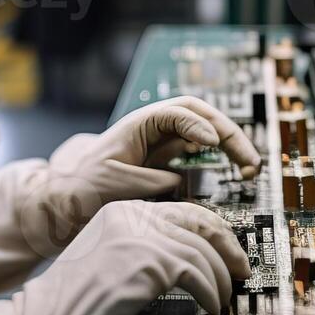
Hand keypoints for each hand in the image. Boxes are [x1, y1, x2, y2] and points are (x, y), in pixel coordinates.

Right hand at [0, 200, 250, 314]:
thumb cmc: (69, 305)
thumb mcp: (107, 261)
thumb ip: (140, 249)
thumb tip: (189, 260)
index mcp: (120, 210)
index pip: (183, 210)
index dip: (214, 232)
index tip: (229, 254)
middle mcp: (129, 216)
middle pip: (201, 222)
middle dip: (228, 249)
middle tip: (241, 272)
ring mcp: (136, 237)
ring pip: (202, 251)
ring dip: (220, 280)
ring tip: (222, 301)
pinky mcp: (144, 265)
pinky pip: (196, 274)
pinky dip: (210, 293)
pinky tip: (209, 308)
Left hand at [29, 97, 260, 234]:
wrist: (65, 203)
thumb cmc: (83, 191)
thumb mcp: (117, 186)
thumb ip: (154, 181)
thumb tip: (183, 181)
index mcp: (138, 125)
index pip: (177, 111)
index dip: (197, 124)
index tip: (210, 143)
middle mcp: (154, 129)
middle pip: (201, 115)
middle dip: (229, 133)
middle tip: (249, 161)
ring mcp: (163, 144)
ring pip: (205, 132)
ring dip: (230, 145)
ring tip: (249, 169)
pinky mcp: (167, 161)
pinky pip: (198, 153)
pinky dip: (219, 160)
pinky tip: (233, 173)